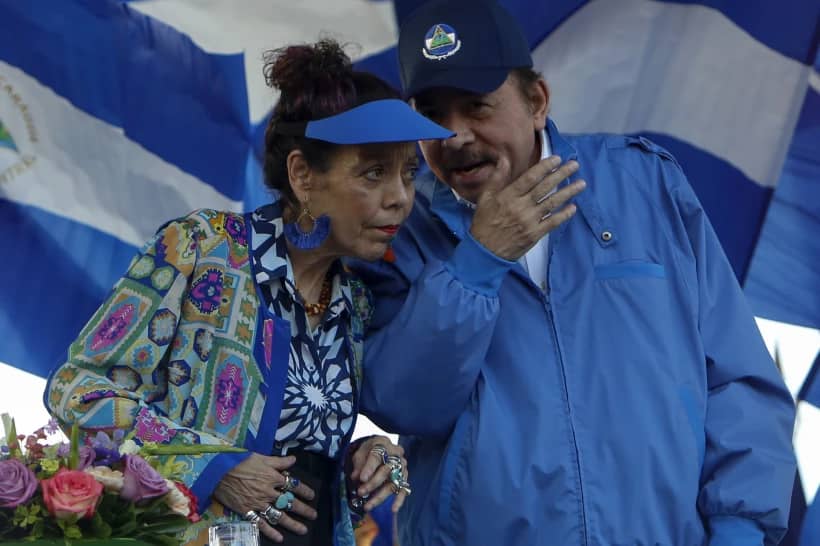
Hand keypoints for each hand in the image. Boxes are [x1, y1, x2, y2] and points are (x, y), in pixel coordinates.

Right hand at [213, 453, 316, 543]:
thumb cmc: (240, 461)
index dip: (304, 491)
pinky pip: (260, 524)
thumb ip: (279, 461)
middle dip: (303, 509)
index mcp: (273, 477)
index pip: (293, 485)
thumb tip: (294, 460)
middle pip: (289, 502)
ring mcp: (258, 503)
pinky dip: (270, 532)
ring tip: (303, 529)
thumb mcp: (261, 457)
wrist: (218, 471)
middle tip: (313, 515)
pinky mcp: (247, 511)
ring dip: (292, 524)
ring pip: (279, 516)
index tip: (312, 496)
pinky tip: (279, 538)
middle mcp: (268, 492)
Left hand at [349, 436, 408, 512]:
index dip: (369, 468)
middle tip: (361, 492)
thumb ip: (358, 464)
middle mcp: (396, 455)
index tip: (361, 478)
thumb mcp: (360, 452)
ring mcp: (402, 467)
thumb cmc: (368, 450)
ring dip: (380, 496)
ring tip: (368, 506)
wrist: (380, 448)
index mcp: (383, 444)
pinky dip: (399, 500)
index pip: (377, 456)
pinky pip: (404, 490)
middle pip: (386, 470)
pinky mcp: (405, 478)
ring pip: (393, 483)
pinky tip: (393, 509)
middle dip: (373, 483)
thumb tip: (355, 477)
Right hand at [470, 156, 585, 260]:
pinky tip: (573, 207)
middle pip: (545, 187)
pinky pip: (553, 222)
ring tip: (581, 184)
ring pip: (552, 203)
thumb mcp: (485, 198)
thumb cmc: (484, 223)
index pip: (530, 177)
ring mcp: (529, 221)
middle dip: (561, 174)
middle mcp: (521, 207)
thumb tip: (504, 159)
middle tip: (575, 165)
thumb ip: (496, 178)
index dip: (545, 167)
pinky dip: (564, 214)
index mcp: (508, 196)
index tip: (557, 159)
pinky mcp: (535, 234)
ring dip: (568, 192)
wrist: (485, 251)